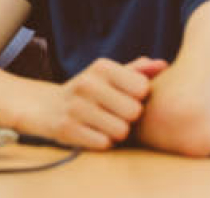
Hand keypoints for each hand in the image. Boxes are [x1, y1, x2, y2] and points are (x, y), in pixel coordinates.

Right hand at [25, 57, 165, 149]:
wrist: (46, 107)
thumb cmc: (89, 92)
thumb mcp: (109, 77)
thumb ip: (138, 71)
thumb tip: (162, 64)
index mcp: (101, 66)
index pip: (142, 88)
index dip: (137, 98)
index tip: (123, 97)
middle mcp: (86, 82)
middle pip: (134, 112)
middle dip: (127, 118)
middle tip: (112, 113)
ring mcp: (75, 105)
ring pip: (121, 131)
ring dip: (115, 133)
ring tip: (101, 124)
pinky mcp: (66, 128)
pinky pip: (104, 144)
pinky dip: (101, 142)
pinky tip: (90, 133)